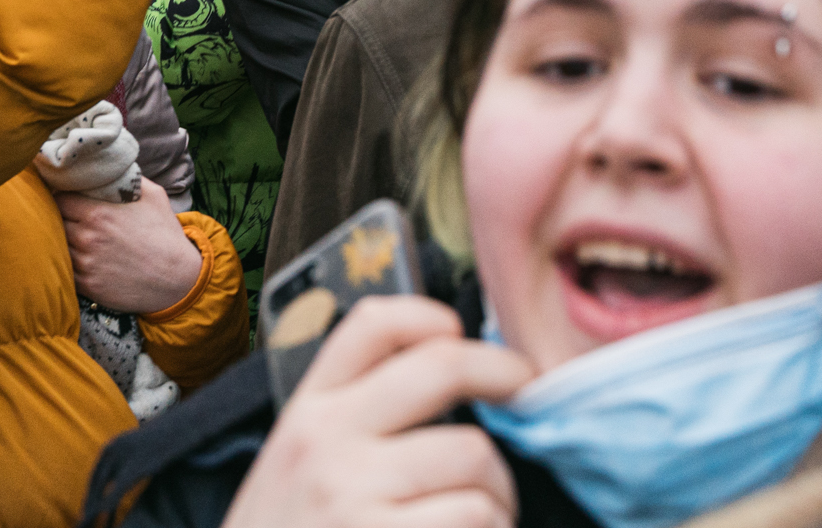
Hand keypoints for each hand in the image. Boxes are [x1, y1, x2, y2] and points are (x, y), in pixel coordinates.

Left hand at [54, 182, 205, 314]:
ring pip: (57, 246)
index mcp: (98, 213)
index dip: (61, 196)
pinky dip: (68, 264)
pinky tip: (82, 259)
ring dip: (62, 241)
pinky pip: (65, 270)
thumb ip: (129, 178)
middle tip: (69, 218)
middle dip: (59, 217)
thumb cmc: (166, 235)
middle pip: (54, 222)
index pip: (59, 199)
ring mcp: (85, 264)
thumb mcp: (154, 196)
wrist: (178, 279)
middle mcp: (87, 238)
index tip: (67, 198)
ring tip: (75, 238)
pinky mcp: (88, 286)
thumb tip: (114, 167)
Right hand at [220, 295, 531, 527]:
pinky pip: (476, 518)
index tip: (460, 333)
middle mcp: (326, 443)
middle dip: (505, 375)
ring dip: (498, 492)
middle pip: (444, 368)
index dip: (430, 314)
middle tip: (525, 390)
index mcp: (306, 415)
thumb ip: (352, 425)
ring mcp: (353, 496)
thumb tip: (449, 379)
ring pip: (475, 455)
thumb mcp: (296, 470)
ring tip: (479, 516)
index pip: (371, 325)